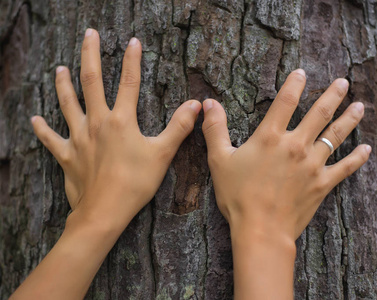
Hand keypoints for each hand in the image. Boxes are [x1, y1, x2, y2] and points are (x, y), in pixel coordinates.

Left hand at [12, 28, 200, 299]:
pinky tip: (36, 119)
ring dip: (62, 85)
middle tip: (89, 35)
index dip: (132, 61)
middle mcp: (96, 123)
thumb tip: (196, 105)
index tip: (133, 42)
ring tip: (58, 69)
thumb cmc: (135, 183)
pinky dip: (42, 129)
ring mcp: (78, 138)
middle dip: (89, 56)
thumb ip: (179, 127)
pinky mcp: (67, 155)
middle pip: (90, 82)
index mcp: (121, 121)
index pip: (128, 83)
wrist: (105, 211)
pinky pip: (51, 139)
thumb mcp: (162, 154)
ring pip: (67, 104)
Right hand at [202, 69, 370, 298]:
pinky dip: (357, 158)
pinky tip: (367, 149)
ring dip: (349, 119)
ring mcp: (312, 165)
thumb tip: (207, 103)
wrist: (261, 230)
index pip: (285, 101)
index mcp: (271, 137)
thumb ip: (215, 129)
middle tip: (344, 82)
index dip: (295, 84)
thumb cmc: (237, 196)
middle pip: (319, 113)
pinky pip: (345, 168)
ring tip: (360, 106)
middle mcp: (296, 146)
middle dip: (333, 95)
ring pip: (336, 136)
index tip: (302, 72)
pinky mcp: (322, 184)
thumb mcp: (219, 160)